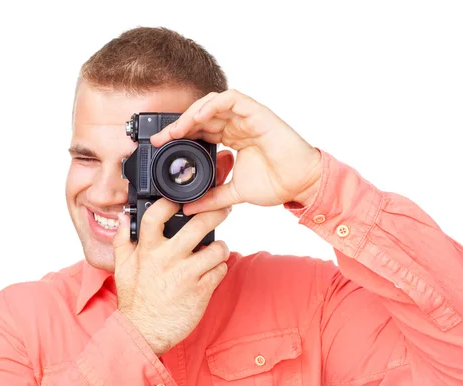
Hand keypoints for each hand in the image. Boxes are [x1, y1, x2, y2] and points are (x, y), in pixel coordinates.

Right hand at [113, 198, 230, 356]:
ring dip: (220, 247)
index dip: (171, 202)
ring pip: (217, 249)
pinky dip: (220, 267)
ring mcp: (186, 275)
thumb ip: (123, 239)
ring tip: (216, 249)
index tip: (182, 199)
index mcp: (148, 250)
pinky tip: (212, 270)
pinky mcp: (201, 291)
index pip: (158, 215)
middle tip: (222, 209)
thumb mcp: (122, 267)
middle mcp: (168, 259)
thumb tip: (125, 217)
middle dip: (215, 213)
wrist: (144, 332)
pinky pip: (220, 270)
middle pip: (198, 225)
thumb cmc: (135, 299)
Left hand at [150, 89, 322, 214]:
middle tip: (161, 139)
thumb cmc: (276, 184)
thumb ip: (212, 198)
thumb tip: (189, 208)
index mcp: (232, 138)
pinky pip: (231, 99)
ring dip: (191, 114)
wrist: (301, 185)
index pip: (200, 130)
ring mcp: (246, 117)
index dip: (179, 135)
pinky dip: (212, 105)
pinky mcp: (257, 112)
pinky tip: (198, 118)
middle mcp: (237, 125)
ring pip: (212, 104)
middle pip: (201, 115)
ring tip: (175, 130)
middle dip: (178, 125)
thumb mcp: (234, 194)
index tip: (161, 146)